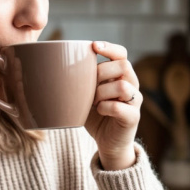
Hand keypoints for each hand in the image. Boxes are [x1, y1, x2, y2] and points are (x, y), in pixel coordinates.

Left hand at [84, 41, 141, 169]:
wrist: (108, 143)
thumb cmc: (96, 116)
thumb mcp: (86, 94)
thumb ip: (81, 80)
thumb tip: (55, 65)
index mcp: (121, 76)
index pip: (122, 53)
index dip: (110, 47)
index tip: (94, 46)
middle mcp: (132, 85)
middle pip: (123, 65)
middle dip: (101, 72)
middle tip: (89, 85)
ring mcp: (135, 101)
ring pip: (122, 86)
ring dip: (102, 92)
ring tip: (93, 102)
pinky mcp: (133, 117)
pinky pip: (119, 106)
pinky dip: (105, 107)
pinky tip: (99, 111)